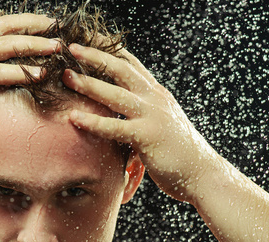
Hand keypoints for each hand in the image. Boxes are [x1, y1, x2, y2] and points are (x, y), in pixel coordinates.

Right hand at [0, 13, 58, 134]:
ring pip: (8, 45)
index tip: (43, 23)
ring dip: (36, 45)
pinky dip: (23, 71)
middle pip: (7, 27)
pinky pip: (0, 71)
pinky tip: (39, 74)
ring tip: (56, 48)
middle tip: (57, 29)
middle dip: (34, 25)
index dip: (23, 21)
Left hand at [63, 44, 220, 202]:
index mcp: (156, 93)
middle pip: (121, 69)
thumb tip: (122, 106)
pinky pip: (115, 127)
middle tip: (70, 48)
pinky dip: (93, 122)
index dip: (109, 50)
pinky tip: (74, 117)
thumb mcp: (162, 120)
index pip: (131, 64)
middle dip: (95, 56)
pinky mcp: (148, 136)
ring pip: (116, 94)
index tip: (87, 41)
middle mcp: (155, 98)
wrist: (202, 173)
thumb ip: (144, 109)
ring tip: (66, 77)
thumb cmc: (177, 150)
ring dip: (89, 84)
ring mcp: (152, 115)